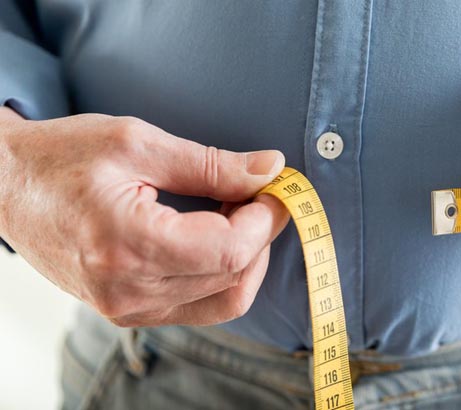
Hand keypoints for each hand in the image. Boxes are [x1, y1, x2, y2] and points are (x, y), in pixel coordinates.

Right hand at [0, 110, 289, 325]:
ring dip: (247, 256)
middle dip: (262, 234)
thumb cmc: (62, 157)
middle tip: (262, 193)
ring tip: (240, 212)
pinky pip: (200, 306)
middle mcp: (128, 290)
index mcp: (128, 244)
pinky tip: (219, 236)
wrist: (5, 187)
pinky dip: (223, 273)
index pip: (230, 250)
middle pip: (233, 276)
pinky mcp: (129, 312)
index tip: (275, 188)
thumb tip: (270, 168)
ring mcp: (128, 309)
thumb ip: (210, 163)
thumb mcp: (137, 143)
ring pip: (224, 298)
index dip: (266, 219)